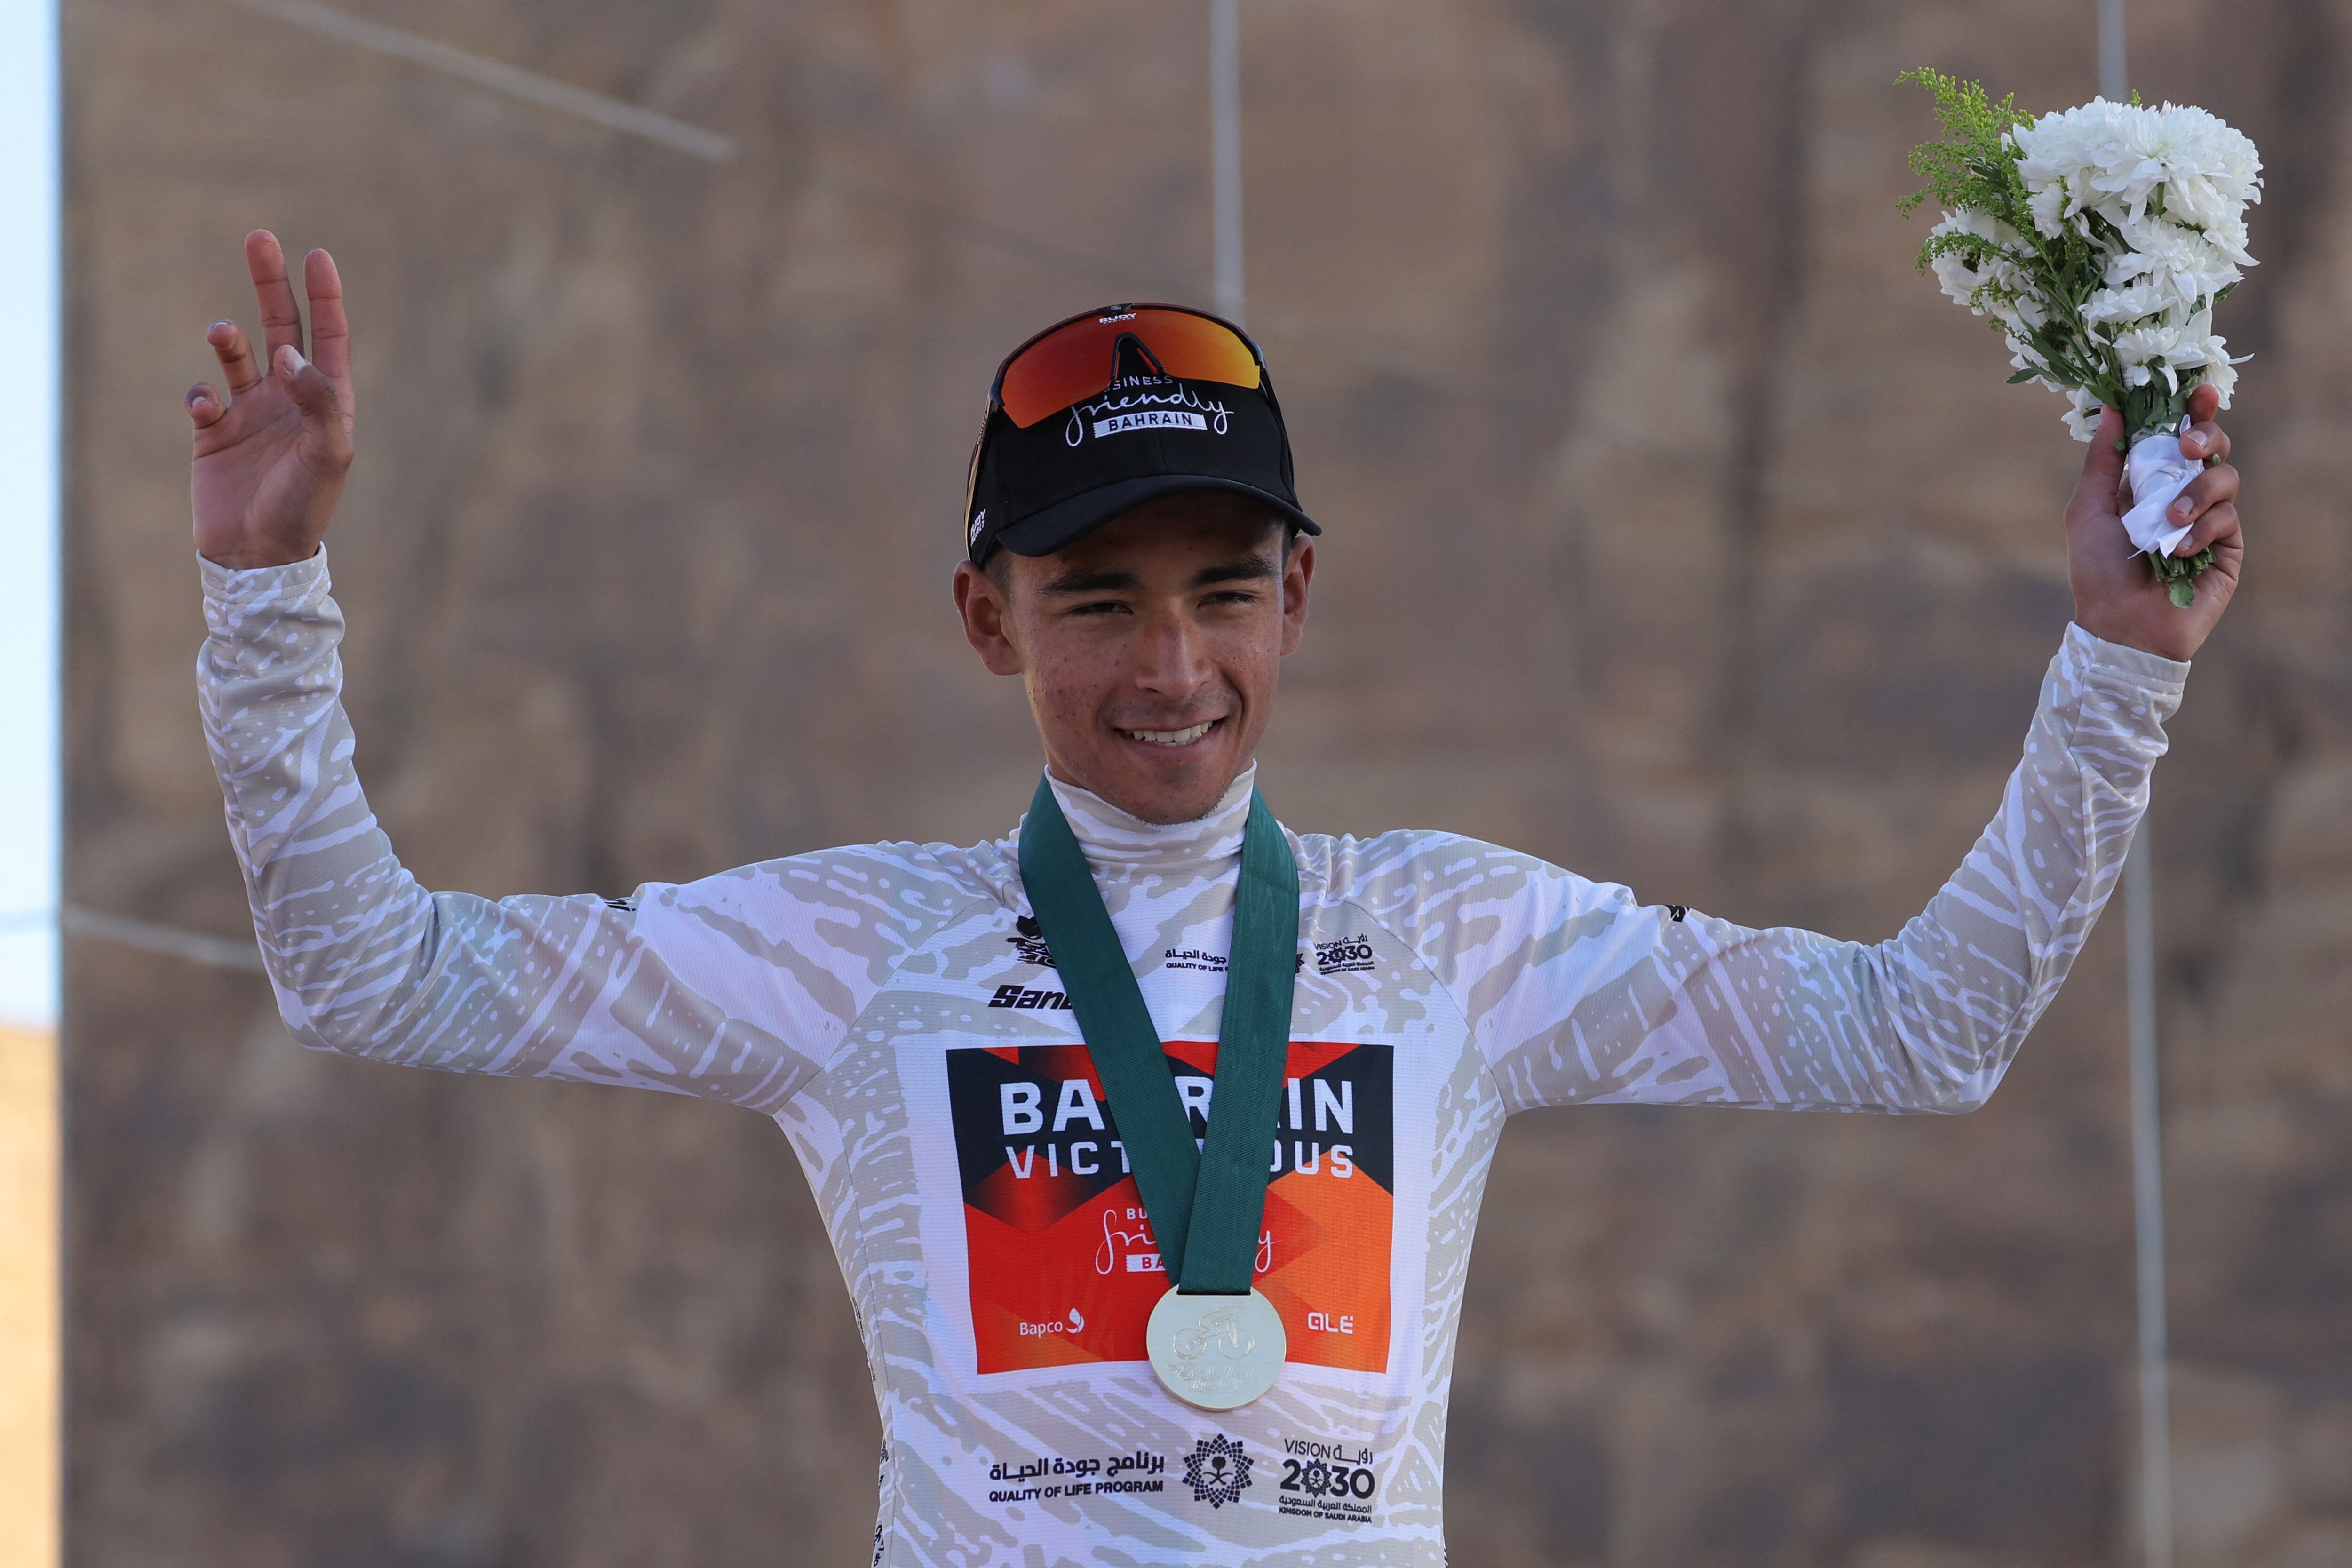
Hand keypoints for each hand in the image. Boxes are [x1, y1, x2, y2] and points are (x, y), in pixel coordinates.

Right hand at [187, 231, 354, 568]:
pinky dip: (199, 392)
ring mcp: (251, 411)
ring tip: (221, 332)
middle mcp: (290, 398)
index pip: (329, 337)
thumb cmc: (302, 506)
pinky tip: (205, 410)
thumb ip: (317, 400)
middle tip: (260, 238)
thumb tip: (290, 354)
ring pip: (237, 354)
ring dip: (227, 337)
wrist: (258, 552)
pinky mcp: (215, 431)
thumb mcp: (327, 454)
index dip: (324, 296)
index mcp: (326, 401)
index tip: (317, 255)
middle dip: (271, 284)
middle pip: (281, 326)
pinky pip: (202, 394)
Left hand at [2064, 381, 2240, 661]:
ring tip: (2172, 519)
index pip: (2176, 435)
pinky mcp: (2227, 547)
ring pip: (2226, 477)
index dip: (2192, 411)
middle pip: (2212, 447)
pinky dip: (2202, 529)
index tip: (2199, 391)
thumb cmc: (2097, 570)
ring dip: (2198, 492)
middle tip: (2189, 447)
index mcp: (2148, 482)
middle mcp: (2182, 494)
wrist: (2120, 624)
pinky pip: (2228, 518)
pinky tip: (2178, 551)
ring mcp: (2208, 520)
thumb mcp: (2088, 507)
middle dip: (2205, 436)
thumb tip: (2111, 407)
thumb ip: (2103, 459)